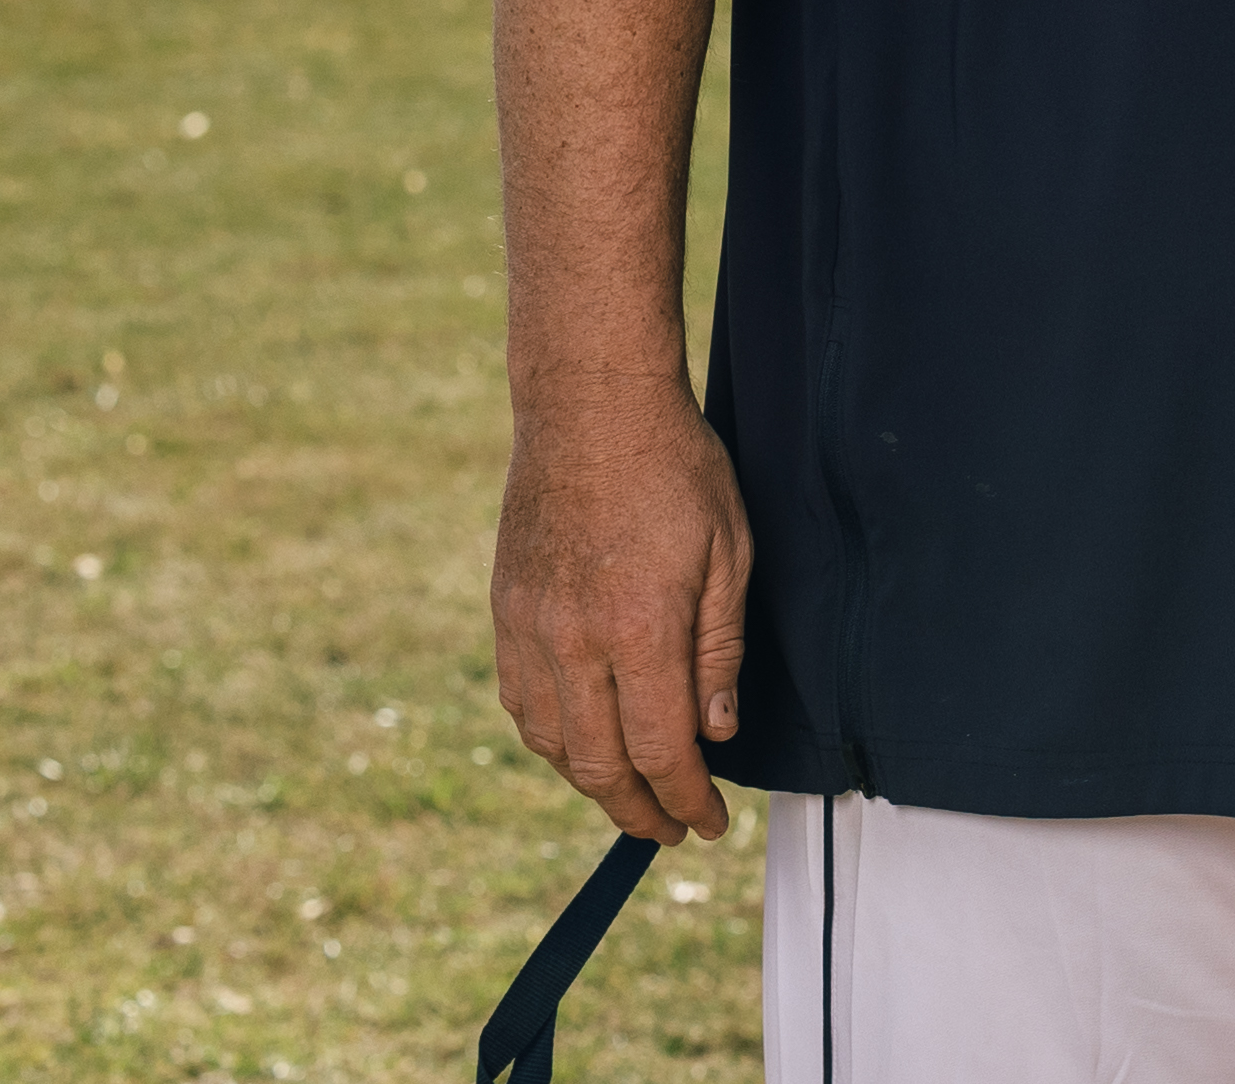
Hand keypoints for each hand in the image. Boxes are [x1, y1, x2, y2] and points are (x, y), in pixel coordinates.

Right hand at [492, 381, 753, 843]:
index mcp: (639, 629)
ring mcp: (529, 628)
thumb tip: (716, 732)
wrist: (589, 406)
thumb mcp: (730, 552)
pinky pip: (521, 704)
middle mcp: (573, 641)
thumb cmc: (674, 468)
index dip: (687, 799)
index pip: (661, 750)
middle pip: (600, 765)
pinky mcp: (505, 612)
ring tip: (632, 796)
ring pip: (552, 744)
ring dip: (593, 784)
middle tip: (672, 828)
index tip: (709, 823)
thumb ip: (720, 651)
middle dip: (639, 811)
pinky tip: (581, 746)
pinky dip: (551, 741)